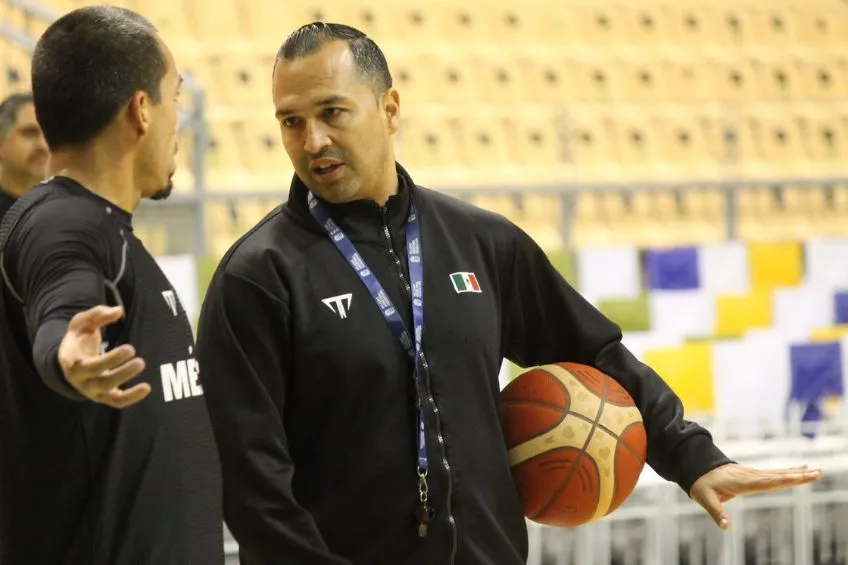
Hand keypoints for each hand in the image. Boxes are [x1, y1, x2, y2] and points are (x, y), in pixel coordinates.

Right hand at [58, 305, 148, 407]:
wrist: (70, 360)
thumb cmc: (78, 339)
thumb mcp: (81, 323)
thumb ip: (97, 314)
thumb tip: (119, 311)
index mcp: (71, 362)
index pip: (87, 366)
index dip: (109, 361)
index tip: (128, 348)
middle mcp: (80, 380)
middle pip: (100, 381)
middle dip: (120, 371)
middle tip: (137, 356)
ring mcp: (91, 390)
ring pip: (109, 393)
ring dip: (126, 382)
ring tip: (141, 365)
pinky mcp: (103, 396)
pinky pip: (116, 402)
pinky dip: (131, 398)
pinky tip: (146, 388)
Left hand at [690, 463, 821, 529]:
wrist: (697, 466)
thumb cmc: (701, 483)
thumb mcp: (704, 498)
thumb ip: (716, 512)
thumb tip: (725, 527)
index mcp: (742, 482)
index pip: (765, 482)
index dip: (781, 480)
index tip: (797, 477)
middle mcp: (751, 476)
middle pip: (778, 476)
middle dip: (797, 476)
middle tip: (816, 473)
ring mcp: (754, 473)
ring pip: (779, 473)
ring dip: (798, 473)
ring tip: (816, 471)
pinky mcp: (754, 474)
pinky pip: (775, 473)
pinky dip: (789, 472)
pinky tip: (801, 469)